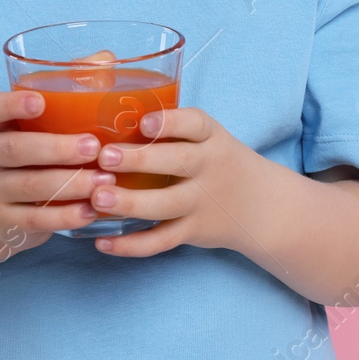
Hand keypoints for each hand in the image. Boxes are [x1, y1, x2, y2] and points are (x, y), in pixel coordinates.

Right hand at [0, 89, 113, 251]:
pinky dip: (65, 216)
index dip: (12, 104)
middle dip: (56, 148)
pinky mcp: (5, 222)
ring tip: (104, 181)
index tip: (39, 100)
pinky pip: (35, 219)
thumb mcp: (38, 123)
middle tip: (93, 146)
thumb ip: (67, 89)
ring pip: (29, 187)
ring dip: (69, 184)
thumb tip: (105, 57)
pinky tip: (93, 211)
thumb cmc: (30, 150)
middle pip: (14, 150)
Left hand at [88, 107, 264, 257]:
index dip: (170, 123)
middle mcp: (209, 168)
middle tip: (106, 156)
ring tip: (97, 198)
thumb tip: (106, 114)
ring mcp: (202, 202)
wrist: (260, 205)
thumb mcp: (208, 138)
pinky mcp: (193, 231)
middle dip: (141, 159)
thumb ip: (172, 130)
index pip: (195, 124)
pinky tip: (103, 242)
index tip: (144, 123)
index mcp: (211, 138)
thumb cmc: (217, 162)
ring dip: (130, 202)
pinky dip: (132, 245)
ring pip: (166, 205)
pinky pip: (162, 241)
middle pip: (178, 162)